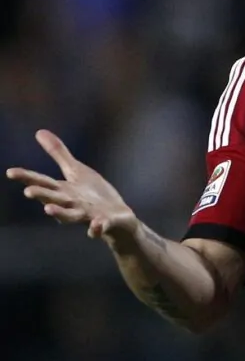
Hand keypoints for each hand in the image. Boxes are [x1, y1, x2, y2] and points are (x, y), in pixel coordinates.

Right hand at [5, 129, 138, 246]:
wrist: (117, 219)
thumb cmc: (92, 194)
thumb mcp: (76, 171)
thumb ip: (59, 154)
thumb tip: (39, 131)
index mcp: (64, 191)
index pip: (43, 182)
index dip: (27, 177)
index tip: (10, 172)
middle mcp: (72, 204)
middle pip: (54, 199)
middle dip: (42, 195)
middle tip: (29, 191)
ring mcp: (88, 215)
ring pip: (71, 216)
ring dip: (60, 214)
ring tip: (48, 210)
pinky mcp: (105, 223)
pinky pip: (100, 227)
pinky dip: (97, 228)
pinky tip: (96, 225)